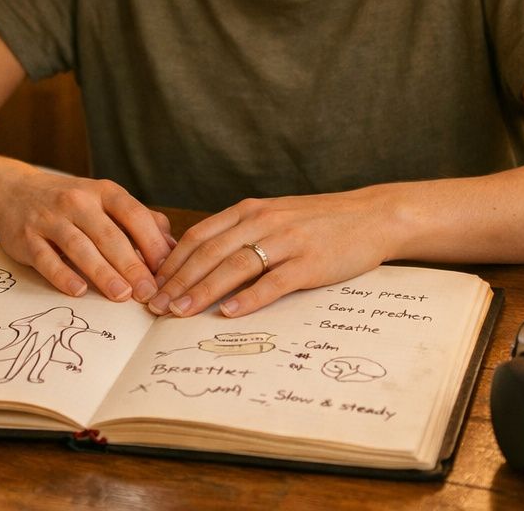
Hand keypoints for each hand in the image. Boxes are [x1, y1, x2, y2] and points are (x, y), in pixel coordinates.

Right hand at [0, 171, 173, 303]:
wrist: (14, 192)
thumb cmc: (72, 203)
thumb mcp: (106, 202)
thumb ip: (140, 221)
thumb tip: (172, 249)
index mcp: (104, 192)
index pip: (134, 215)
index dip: (152, 243)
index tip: (167, 271)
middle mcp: (78, 201)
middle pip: (109, 235)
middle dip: (131, 265)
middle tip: (148, 292)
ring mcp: (50, 218)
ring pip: (80, 247)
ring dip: (102, 272)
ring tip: (121, 295)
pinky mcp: (27, 237)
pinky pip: (46, 258)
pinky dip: (62, 275)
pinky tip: (78, 290)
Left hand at [147, 190, 398, 318]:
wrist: (372, 216)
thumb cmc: (320, 221)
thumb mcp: (275, 216)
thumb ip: (241, 233)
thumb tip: (200, 263)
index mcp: (250, 209)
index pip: (199, 235)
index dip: (171, 262)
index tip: (151, 285)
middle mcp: (264, 221)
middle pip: (209, 253)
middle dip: (177, 281)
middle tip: (155, 307)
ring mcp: (287, 241)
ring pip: (234, 267)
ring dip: (202, 291)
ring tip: (180, 313)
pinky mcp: (310, 263)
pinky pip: (273, 282)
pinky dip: (248, 299)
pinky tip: (228, 313)